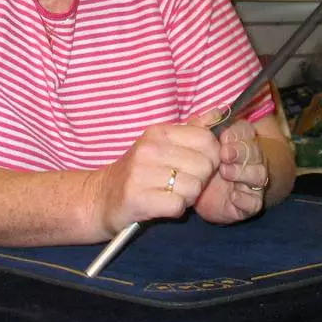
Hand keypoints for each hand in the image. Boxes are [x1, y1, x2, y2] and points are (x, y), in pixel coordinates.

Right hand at [91, 116, 221, 235]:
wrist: (102, 196)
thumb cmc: (139, 170)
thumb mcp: (161, 144)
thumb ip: (192, 129)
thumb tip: (219, 112)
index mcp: (158, 131)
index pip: (207, 140)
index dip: (210, 157)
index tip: (195, 165)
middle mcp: (150, 148)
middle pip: (204, 166)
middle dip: (199, 180)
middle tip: (180, 183)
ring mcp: (141, 172)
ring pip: (194, 187)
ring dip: (187, 197)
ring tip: (170, 194)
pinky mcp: (138, 198)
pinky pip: (178, 205)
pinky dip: (175, 209)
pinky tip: (162, 204)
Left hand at [193, 118, 269, 224]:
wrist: (205, 196)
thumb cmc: (204, 162)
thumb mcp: (199, 143)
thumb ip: (204, 126)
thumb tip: (216, 112)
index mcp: (240, 142)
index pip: (246, 131)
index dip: (237, 133)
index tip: (223, 136)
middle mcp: (252, 161)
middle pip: (254, 151)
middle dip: (240, 151)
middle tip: (224, 154)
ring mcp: (253, 183)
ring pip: (258, 174)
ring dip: (242, 172)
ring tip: (226, 172)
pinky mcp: (250, 204)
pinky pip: (254, 202)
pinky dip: (245, 199)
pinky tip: (234, 196)